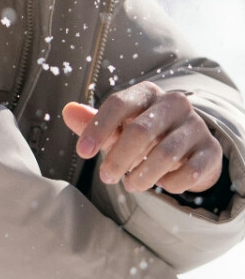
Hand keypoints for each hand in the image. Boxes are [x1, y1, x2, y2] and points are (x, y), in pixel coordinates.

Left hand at [62, 83, 223, 194]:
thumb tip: (67, 111)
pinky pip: (189, 171)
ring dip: (142, 176)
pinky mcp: (210, 150)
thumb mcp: (116, 128)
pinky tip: (162, 184)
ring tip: (131, 185)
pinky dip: (171, 184)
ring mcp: (196, 126)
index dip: (98, 128)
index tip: (83, 153)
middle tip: (107, 177)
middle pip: (141, 131)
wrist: (187, 149)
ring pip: (166, 154)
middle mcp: (174, 103)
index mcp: (147, 93)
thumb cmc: (143, 136)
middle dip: (119, 159)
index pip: (119, 104)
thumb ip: (92, 122)